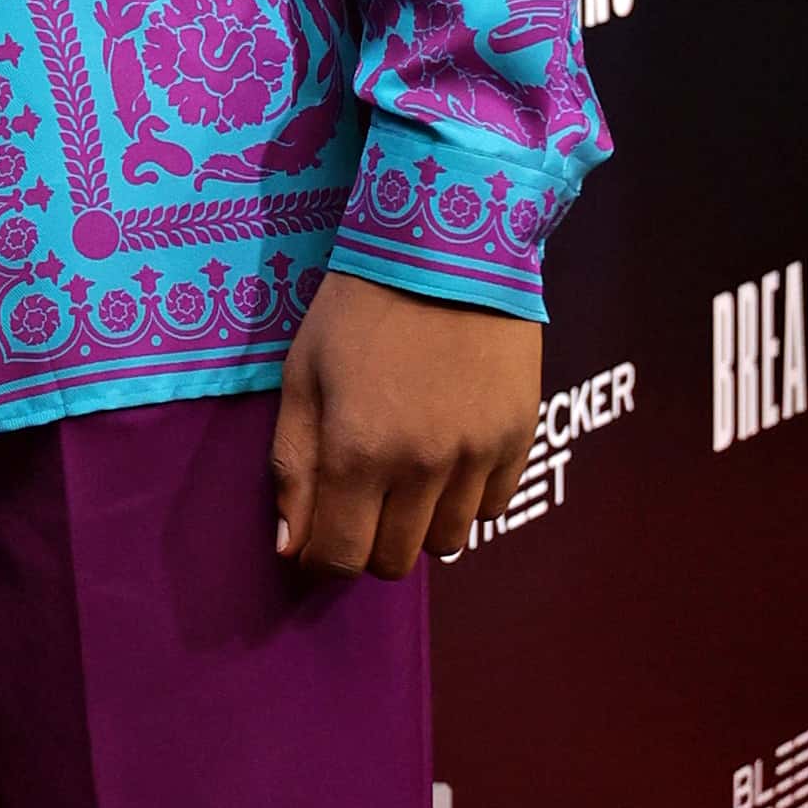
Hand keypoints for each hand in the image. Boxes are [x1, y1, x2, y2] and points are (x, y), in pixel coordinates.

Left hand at [269, 273, 541, 580]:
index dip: (322, 557)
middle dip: (369, 544)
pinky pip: (493, 506)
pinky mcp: (518, 437)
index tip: (320, 533)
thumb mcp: (303, 376)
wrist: (446, 246)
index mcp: (358, 453)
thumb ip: (293, 466)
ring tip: (408, 478)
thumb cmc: (359, 308)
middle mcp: (422, 467)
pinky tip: (450, 460)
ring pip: (448, 542)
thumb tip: (289, 547)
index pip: (339, 557)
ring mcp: (477, 455)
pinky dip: (468, 499)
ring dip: (421, 525)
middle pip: (395, 561)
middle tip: (363, 502)